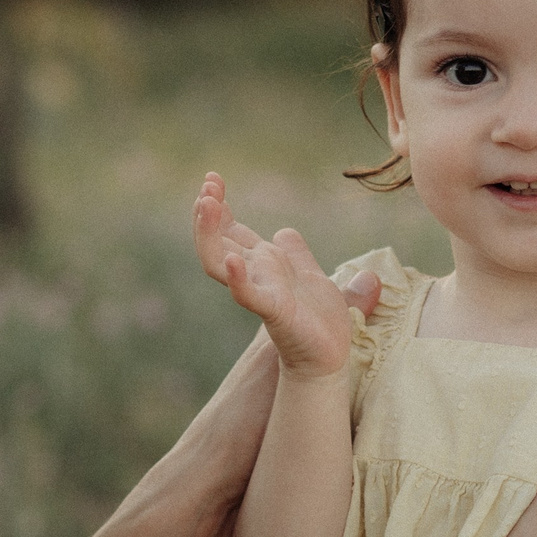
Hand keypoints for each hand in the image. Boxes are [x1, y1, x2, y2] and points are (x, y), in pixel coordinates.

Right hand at [191, 173, 362, 381]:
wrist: (330, 357)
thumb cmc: (320, 321)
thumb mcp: (312, 275)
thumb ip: (298, 254)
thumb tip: (285, 231)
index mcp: (263, 265)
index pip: (231, 231)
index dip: (219, 206)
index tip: (212, 178)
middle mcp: (254, 276)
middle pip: (218, 241)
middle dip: (208, 213)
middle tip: (207, 186)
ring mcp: (260, 293)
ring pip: (220, 263)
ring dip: (210, 234)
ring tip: (207, 205)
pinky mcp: (274, 312)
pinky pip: (249, 295)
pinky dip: (238, 279)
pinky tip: (232, 261)